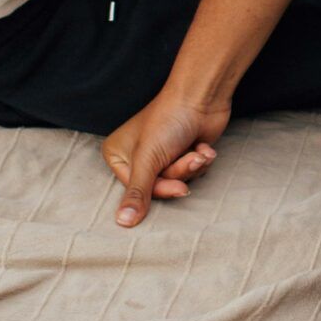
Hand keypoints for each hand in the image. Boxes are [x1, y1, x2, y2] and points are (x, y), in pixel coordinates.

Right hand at [103, 87, 234, 228]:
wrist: (202, 97)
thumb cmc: (168, 121)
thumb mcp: (148, 159)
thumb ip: (137, 193)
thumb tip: (123, 223)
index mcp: (117, 155)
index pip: (138, 191)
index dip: (161, 188)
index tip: (176, 183)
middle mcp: (136, 156)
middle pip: (159, 187)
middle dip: (179, 174)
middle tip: (189, 159)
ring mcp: (160, 154)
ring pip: (178, 180)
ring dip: (192, 166)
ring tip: (195, 149)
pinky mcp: (182, 152)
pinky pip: (192, 173)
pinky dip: (201, 160)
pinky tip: (202, 146)